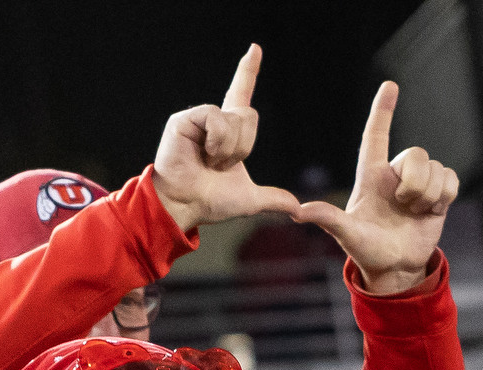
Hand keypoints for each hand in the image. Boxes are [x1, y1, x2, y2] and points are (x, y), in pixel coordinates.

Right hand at [151, 46, 298, 234]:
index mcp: (228, 131)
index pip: (241, 93)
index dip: (248, 71)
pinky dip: (217, 142)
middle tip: (221, 165)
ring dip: (228, 149)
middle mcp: (214, 119)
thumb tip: (297, 209)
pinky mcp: (184, 119)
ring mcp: (198, 117)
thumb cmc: (210, 201)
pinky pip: (216, 120)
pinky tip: (202, 154)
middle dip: (243, 147)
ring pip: (233, 120)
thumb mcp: (249, 199)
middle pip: (248, 115)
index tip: (255, 48)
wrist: (186, 207)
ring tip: (208, 161)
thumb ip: (273, 199)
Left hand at [289, 81, 458, 296]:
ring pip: (435, 168)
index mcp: (371, 175)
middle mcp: (395, 173)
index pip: (376, 135)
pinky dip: (445, 197)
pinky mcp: (438, 192)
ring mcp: (418, 182)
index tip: (389, 85)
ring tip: (416, 214)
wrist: (396, 268)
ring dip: (429, 196)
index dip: (382, 110)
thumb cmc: (367, 250)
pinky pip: (451, 179)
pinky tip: (432, 213)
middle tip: (405, 207)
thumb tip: (298, 211)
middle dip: (416, 184)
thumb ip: (328, 219)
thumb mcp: (347, 235)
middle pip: (416, 153)